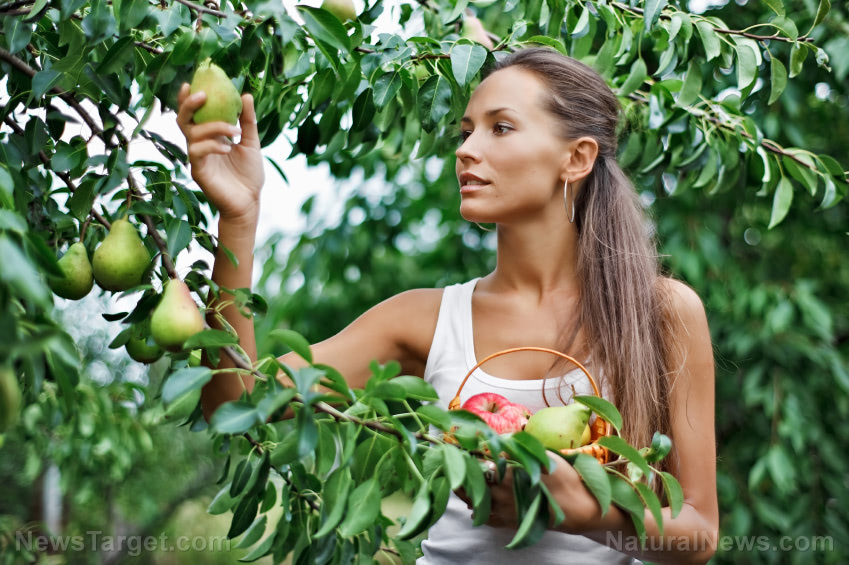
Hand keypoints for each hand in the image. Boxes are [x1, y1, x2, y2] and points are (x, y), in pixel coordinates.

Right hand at [176, 84, 264, 222]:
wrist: (249, 202)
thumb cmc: (249, 174)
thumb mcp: (251, 143)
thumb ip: (247, 121)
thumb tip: (245, 95)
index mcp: (209, 136)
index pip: (194, 114)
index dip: (189, 99)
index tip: (193, 83)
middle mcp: (199, 144)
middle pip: (183, 120)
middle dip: (189, 105)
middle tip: (203, 94)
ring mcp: (198, 158)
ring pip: (193, 134)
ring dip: (213, 127)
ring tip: (234, 131)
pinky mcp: (199, 171)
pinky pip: (197, 152)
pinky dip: (212, 145)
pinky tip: (227, 147)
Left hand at [456, 453, 601, 531]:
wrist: (577, 507)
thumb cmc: (562, 476)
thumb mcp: (540, 454)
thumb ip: (516, 447)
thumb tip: (497, 440)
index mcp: (506, 475)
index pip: (476, 464)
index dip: (465, 454)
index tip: (457, 445)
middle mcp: (500, 495)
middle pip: (469, 484)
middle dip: (460, 471)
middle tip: (453, 460)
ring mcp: (503, 511)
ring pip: (474, 502)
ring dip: (465, 489)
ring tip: (460, 478)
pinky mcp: (509, 522)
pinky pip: (485, 517)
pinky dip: (478, 507)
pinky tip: (476, 499)